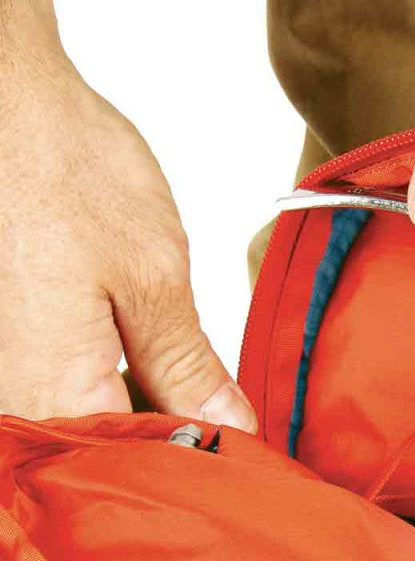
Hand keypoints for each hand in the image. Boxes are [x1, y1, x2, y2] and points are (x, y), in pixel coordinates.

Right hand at [0, 0, 255, 429]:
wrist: (1, 97)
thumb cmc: (67, 171)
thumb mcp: (153, 278)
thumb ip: (185, 368)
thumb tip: (228, 429)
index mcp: (51, 392)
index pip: (135, 463)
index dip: (194, 463)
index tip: (244, 458)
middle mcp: (12, 389)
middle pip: (105, 446)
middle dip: (168, 438)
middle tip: (228, 425)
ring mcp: (5, 364)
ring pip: (87, 417)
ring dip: (143, 411)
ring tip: (193, 393)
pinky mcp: (8, 342)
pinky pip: (63, 383)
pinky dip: (111, 380)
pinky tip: (148, 367)